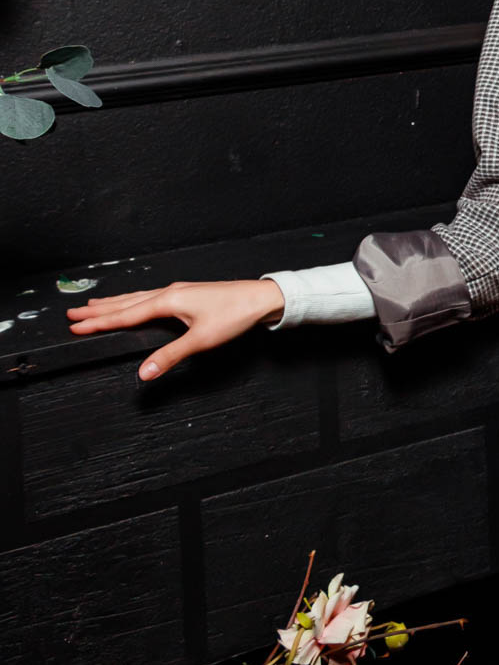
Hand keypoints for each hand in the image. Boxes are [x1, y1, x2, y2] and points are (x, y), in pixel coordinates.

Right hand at [65, 280, 285, 380]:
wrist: (260, 298)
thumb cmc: (234, 315)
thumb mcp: (200, 340)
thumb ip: (169, 357)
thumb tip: (143, 373)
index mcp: (168, 301)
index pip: (126, 315)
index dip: (99, 322)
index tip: (75, 325)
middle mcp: (169, 292)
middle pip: (126, 303)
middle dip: (99, 310)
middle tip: (73, 313)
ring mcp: (178, 291)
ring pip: (137, 298)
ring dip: (115, 303)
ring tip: (95, 306)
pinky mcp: (187, 294)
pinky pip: (150, 296)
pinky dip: (134, 300)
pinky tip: (134, 302)